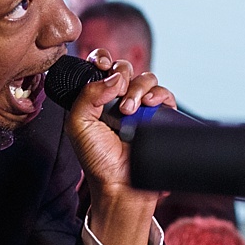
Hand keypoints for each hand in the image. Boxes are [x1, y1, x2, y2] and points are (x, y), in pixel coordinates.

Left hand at [65, 48, 174, 244]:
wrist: (120, 185)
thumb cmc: (97, 159)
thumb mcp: (79, 124)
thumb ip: (87, 94)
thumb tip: (114, 76)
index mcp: (96, 98)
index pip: (101, 66)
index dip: (102, 59)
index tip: (101, 64)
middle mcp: (118, 99)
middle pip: (125, 68)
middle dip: (121, 76)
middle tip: (117, 98)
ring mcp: (140, 108)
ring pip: (146, 78)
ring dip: (138, 88)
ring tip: (130, 110)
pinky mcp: (159, 117)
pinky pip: (165, 94)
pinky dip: (159, 93)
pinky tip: (150, 104)